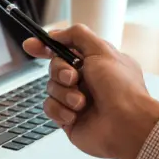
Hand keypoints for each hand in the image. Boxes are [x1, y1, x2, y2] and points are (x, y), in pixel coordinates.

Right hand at [23, 25, 158, 158]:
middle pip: (54, 67)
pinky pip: (49, 108)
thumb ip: (78, 35)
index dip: (46, 46)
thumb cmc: (121, 89)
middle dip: (60, 71)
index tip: (30, 45)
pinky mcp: (68, 118)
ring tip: (82, 102)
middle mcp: (86, 80)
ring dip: (64, 93)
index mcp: (95, 62)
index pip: (65, 49)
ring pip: (50, 87)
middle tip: (73, 78)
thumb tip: (56, 34)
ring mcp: (76, 100)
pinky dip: (61, 110)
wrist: (127, 125)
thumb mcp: (102, 50)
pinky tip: (75, 115)